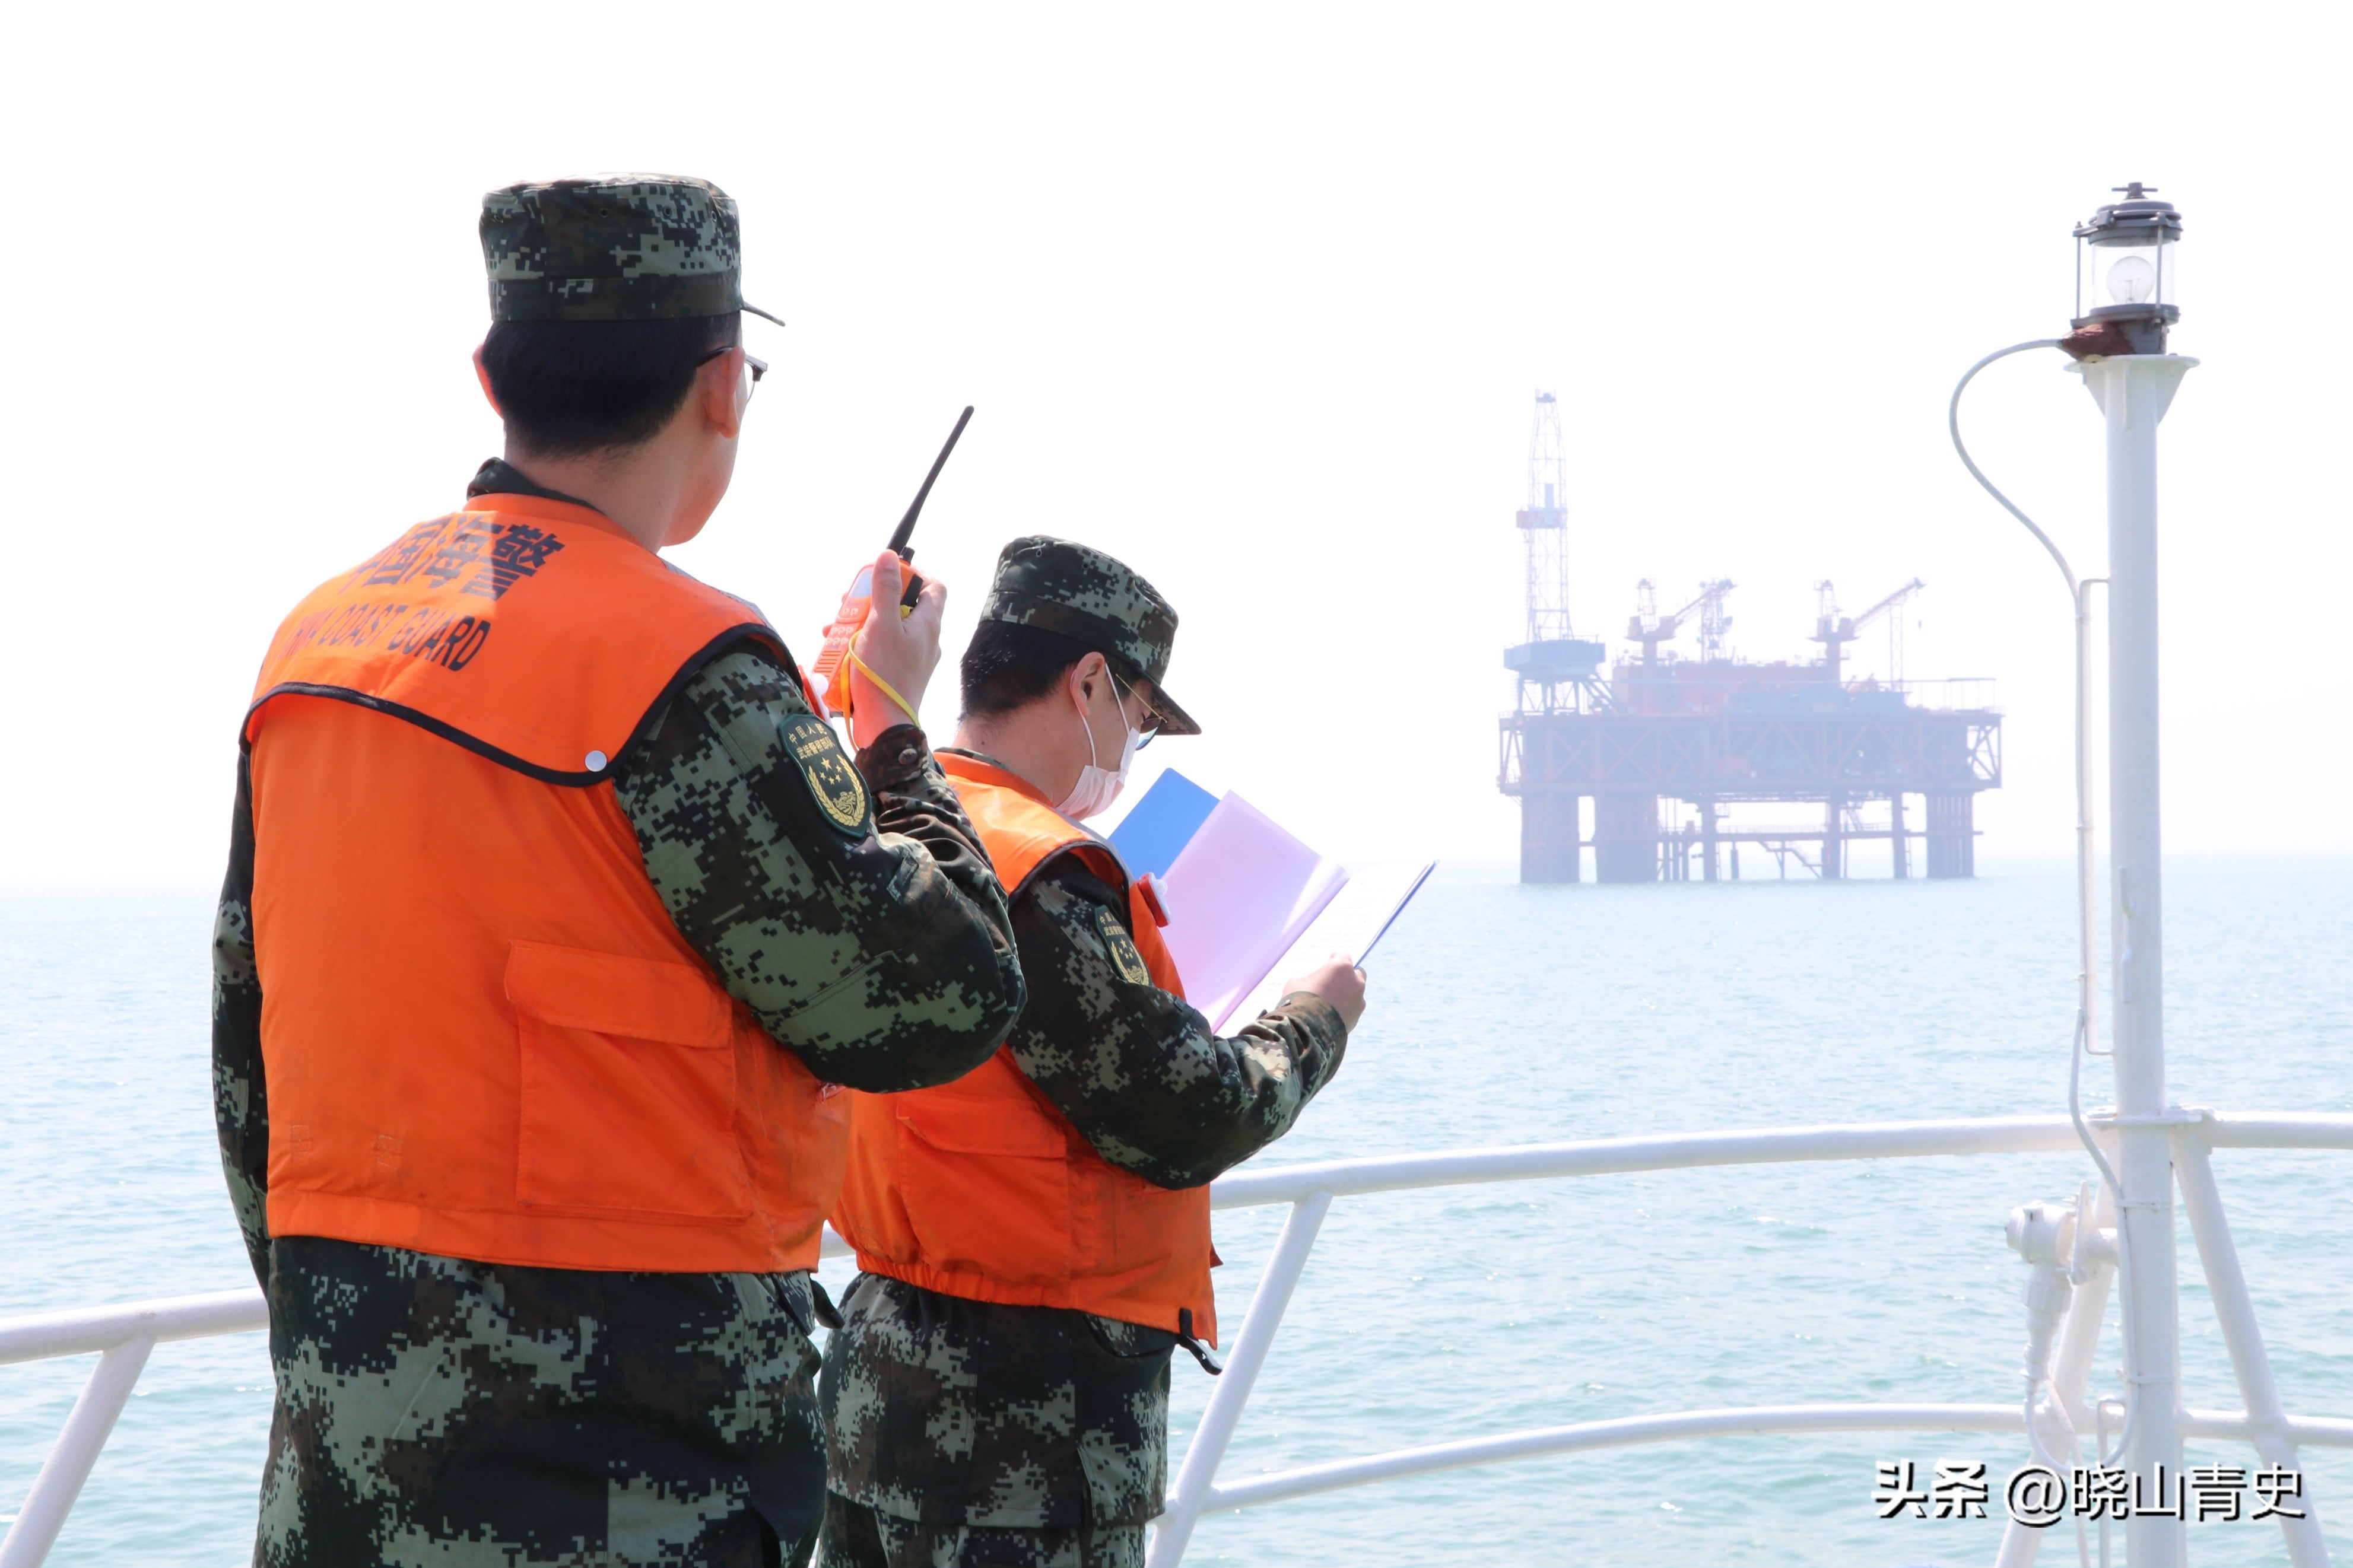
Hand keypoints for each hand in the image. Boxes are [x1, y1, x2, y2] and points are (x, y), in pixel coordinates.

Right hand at [848, 551, 946, 748]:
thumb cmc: (884, 675)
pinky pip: (884, 649)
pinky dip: (864, 643)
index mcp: (928, 624)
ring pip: (890, 628)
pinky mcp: (900, 674)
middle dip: (875, 599)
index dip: (915, 574)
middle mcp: (927, 640)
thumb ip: (885, 590)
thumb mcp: (881, 624)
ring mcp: (915, 659)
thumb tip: (889, 557)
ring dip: (863, 622)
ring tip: (836, 627)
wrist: (885, 726)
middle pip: (905, 606)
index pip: (934, 587)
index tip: (889, 572)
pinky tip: (841, 649)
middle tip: (851, 601)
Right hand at [1281, 954, 1365, 1031]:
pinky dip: (1344, 1010)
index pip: (1343, 956)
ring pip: (1356, 993)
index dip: (1333, 960)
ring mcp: (1358, 1001)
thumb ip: (1309, 980)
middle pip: (1356, 973)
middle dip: (1347, 977)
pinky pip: (1351, 1010)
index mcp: (1342, 967)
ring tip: (1331, 1002)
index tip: (1328, 963)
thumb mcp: (1297, 983)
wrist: (1305, 1029)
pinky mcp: (1357, 1018)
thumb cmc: (1299, 999)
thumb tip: (1310, 985)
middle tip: (1333, 982)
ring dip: (1347, 995)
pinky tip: (1331, 1015)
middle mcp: (1355, 981)